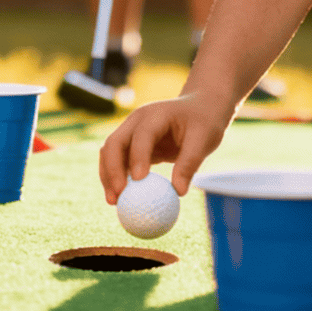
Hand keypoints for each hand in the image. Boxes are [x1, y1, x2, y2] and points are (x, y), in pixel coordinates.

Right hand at [99, 95, 229, 202]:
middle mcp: (136, 121)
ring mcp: (131, 131)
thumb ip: (190, 163)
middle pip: (114, 143)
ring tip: (113, 202)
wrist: (199, 108)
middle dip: (112, 169)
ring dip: (107, 176)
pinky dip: (115, 178)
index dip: (138, 156)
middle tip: (118, 195)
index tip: (138, 180)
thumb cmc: (204, 123)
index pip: (142, 135)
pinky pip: (118, 161)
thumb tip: (178, 192)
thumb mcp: (204, 140)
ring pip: (109, 152)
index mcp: (156, 114)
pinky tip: (119, 198)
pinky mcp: (131, 144)